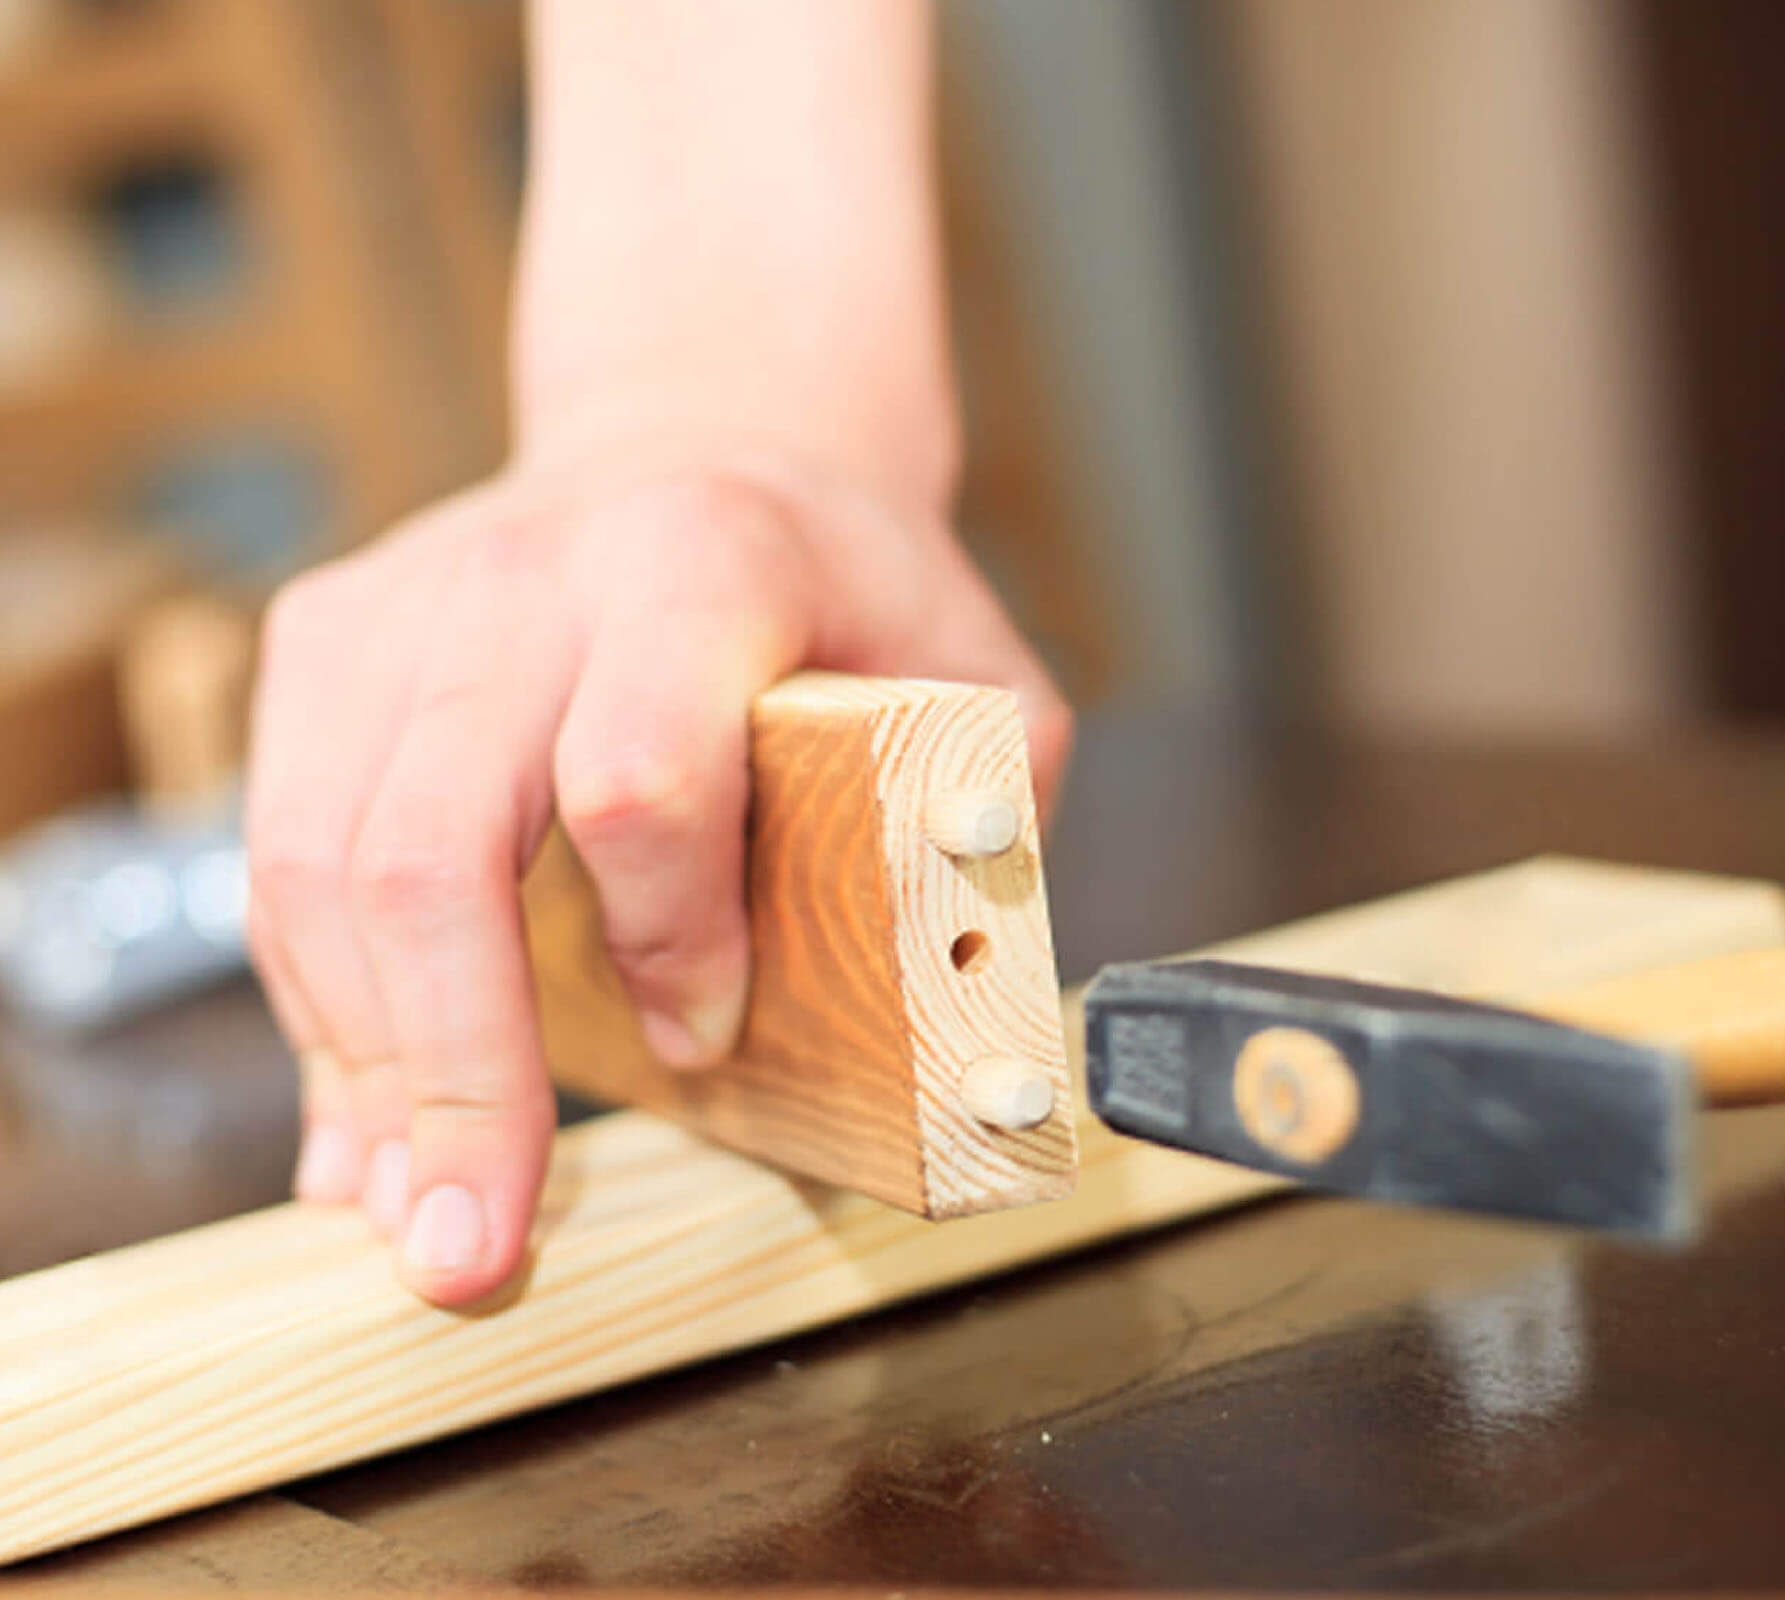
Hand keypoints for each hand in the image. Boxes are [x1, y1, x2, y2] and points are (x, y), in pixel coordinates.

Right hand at [245, 442, 1069, 1305]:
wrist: (702, 443)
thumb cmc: (844, 587)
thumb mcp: (971, 669)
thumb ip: (990, 821)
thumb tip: (982, 1020)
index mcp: (701, 565)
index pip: (638, 779)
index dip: (665, 940)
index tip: (701, 1044)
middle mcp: (523, 576)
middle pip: (431, 850)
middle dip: (454, 1076)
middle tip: (470, 1252)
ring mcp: (401, 605)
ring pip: (322, 866)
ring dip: (365, 1067)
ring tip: (411, 1210)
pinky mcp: (325, 643)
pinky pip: (284, 852)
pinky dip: (319, 1002)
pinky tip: (365, 1115)